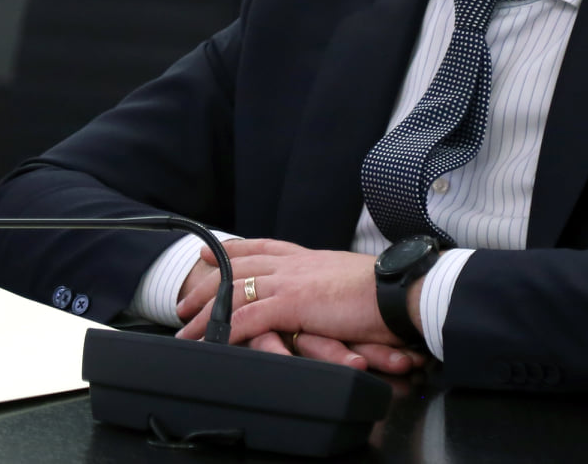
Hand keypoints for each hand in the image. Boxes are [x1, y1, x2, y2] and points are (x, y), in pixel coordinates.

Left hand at [173, 239, 423, 374]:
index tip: (212, 250)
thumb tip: (327, 294)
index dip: (234, 248)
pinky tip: (211, 340)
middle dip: (208, 281)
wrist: (402, 291)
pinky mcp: (294, 304)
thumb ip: (329, 286)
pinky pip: (249, 316)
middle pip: (239, 267)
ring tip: (185, 328)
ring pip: (236, 292)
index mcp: (309, 257)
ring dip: (207, 311)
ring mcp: (292, 282)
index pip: (263, 246)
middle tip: (185, 297)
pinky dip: (225, 329)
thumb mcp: (349, 281)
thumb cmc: (385, 291)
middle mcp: (295, 264)